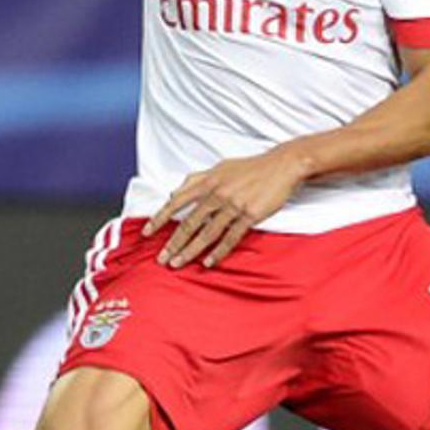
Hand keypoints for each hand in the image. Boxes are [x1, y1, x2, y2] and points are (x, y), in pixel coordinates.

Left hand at [143, 148, 307, 268]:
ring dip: (190, 250)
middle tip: (161, 259)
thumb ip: (196, 179)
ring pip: (206, 233)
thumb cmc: (251, 167)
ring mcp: (233, 205)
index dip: (160, 218)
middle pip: (189, 223)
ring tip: (178, 263)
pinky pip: (230, 237)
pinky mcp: (250, 215)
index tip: (147, 232)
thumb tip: (174, 192)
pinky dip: (218, 251)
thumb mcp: (220, 167)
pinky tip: (208, 262)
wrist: (283, 165)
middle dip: (173, 243)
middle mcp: (217, 194)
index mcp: (208, 181)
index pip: (176, 202)